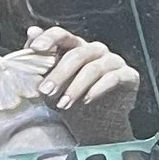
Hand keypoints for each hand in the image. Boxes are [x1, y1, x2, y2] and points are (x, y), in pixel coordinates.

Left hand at [0, 24, 142, 130]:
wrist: (97, 126)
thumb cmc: (72, 101)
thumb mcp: (52, 86)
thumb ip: (41, 62)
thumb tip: (30, 33)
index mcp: (75, 47)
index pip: (62, 34)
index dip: (48, 38)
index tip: (34, 48)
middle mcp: (95, 50)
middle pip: (76, 53)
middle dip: (58, 73)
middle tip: (44, 91)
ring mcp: (113, 61)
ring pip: (93, 68)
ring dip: (74, 87)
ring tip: (62, 105)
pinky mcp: (128, 76)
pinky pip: (112, 78)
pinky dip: (96, 90)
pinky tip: (85, 102)